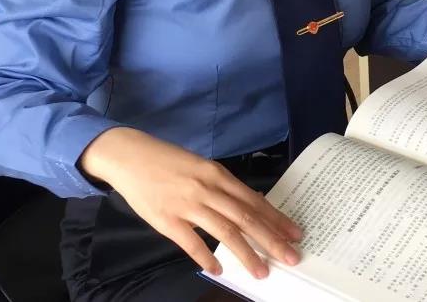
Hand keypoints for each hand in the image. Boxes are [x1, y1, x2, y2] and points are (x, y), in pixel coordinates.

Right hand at [78, 127, 301, 278]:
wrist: (131, 156)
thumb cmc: (168, 161)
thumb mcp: (201, 167)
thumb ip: (222, 187)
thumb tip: (247, 209)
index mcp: (218, 174)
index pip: (254, 200)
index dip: (276, 218)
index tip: (295, 233)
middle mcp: (208, 189)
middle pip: (246, 218)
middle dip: (272, 239)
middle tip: (292, 256)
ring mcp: (188, 205)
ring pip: (225, 232)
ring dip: (247, 254)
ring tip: (262, 272)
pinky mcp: (167, 220)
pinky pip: (192, 243)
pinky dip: (207, 258)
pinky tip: (219, 270)